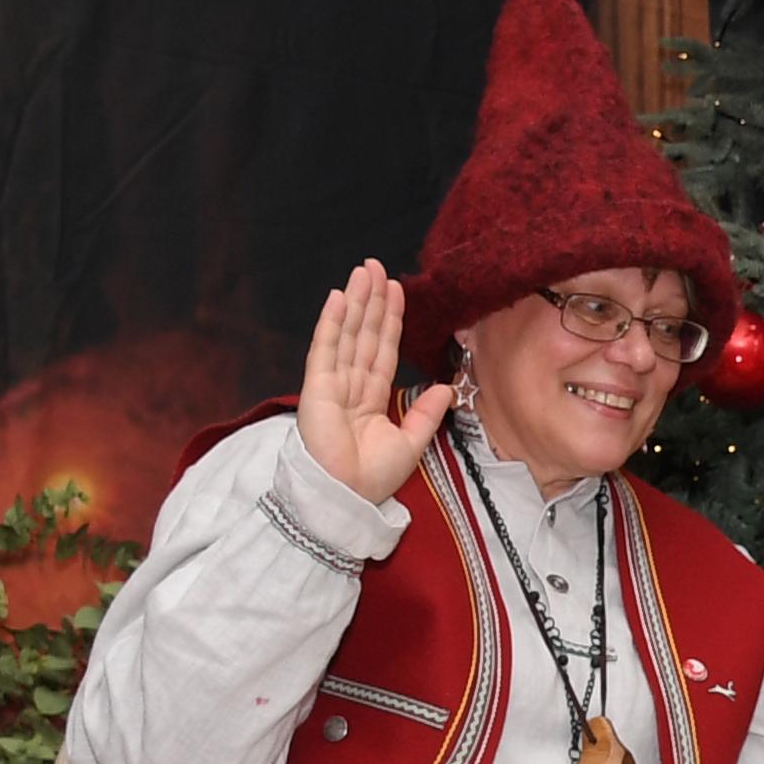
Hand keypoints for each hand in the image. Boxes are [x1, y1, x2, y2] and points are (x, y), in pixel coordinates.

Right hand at [295, 259, 454, 507]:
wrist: (347, 497)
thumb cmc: (371, 478)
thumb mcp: (411, 443)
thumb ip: (427, 414)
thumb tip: (446, 387)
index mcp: (371, 397)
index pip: (383, 349)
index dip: (389, 319)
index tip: (396, 290)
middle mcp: (351, 385)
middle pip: (364, 334)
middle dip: (372, 300)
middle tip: (376, 265)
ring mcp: (332, 384)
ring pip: (347, 334)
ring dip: (355, 301)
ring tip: (363, 271)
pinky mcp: (316, 387)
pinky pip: (326, 349)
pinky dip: (332, 323)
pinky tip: (339, 298)